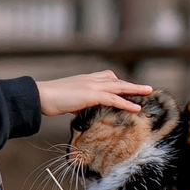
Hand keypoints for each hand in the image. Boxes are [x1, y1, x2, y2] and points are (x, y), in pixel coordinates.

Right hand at [36, 70, 152, 117]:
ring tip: (148, 92)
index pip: (107, 78)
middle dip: (131, 85)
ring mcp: (92, 85)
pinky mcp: (91, 94)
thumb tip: (83, 112)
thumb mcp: (69, 101)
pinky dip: (126, 103)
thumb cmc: (50, 100)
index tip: (128, 86)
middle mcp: (91, 79)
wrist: (41, 96)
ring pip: (119, 86)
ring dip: (135, 90)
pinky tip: (136, 108)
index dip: (119, 82)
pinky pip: (113, 99)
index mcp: (85, 79)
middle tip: (146, 88)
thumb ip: (79, 104)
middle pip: (116, 80)